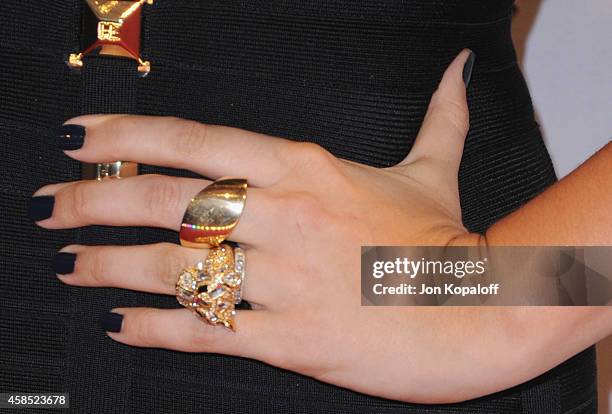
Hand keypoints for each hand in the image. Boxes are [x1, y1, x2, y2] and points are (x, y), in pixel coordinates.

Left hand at [33, 50, 496, 402]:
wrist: (483, 312)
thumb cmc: (448, 242)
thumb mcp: (434, 170)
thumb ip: (440, 115)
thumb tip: (459, 68)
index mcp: (308, 170)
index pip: (196, 141)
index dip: (127, 137)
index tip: (81, 138)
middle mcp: (287, 218)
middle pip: (165, 202)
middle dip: (94, 201)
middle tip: (50, 206)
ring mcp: (285, 279)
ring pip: (174, 269)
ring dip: (109, 266)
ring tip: (69, 265)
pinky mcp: (290, 338)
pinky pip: (206, 330)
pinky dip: (155, 328)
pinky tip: (122, 323)